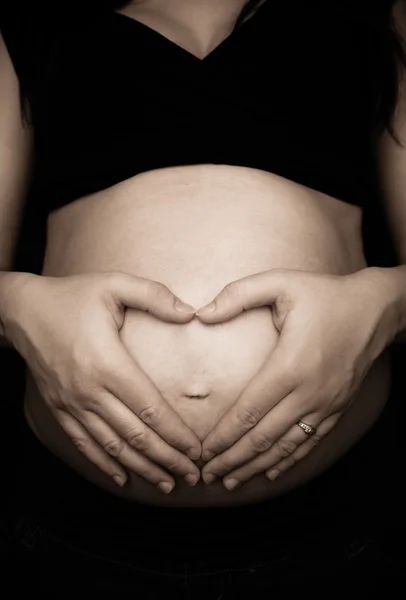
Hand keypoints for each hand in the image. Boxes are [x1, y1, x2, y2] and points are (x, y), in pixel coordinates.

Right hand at [4, 271, 200, 492]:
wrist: (21, 311)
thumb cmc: (73, 296)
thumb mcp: (114, 284)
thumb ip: (154, 296)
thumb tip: (191, 313)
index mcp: (108, 362)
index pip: (150, 408)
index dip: (176, 434)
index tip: (197, 451)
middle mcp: (90, 390)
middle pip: (135, 435)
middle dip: (167, 459)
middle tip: (192, 476)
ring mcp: (72, 403)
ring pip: (112, 446)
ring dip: (142, 468)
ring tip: (166, 484)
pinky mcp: (59, 409)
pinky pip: (84, 444)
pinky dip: (105, 464)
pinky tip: (122, 478)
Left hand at [196, 267, 397, 489]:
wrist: (376, 309)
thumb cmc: (324, 294)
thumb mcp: (281, 283)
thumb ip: (237, 295)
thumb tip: (200, 313)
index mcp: (290, 365)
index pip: (249, 411)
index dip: (224, 436)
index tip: (203, 451)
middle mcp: (308, 392)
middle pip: (264, 437)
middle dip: (232, 459)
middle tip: (207, 475)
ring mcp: (325, 404)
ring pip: (286, 447)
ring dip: (256, 467)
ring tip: (231, 482)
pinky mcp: (337, 408)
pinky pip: (310, 442)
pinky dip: (288, 460)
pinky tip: (270, 472)